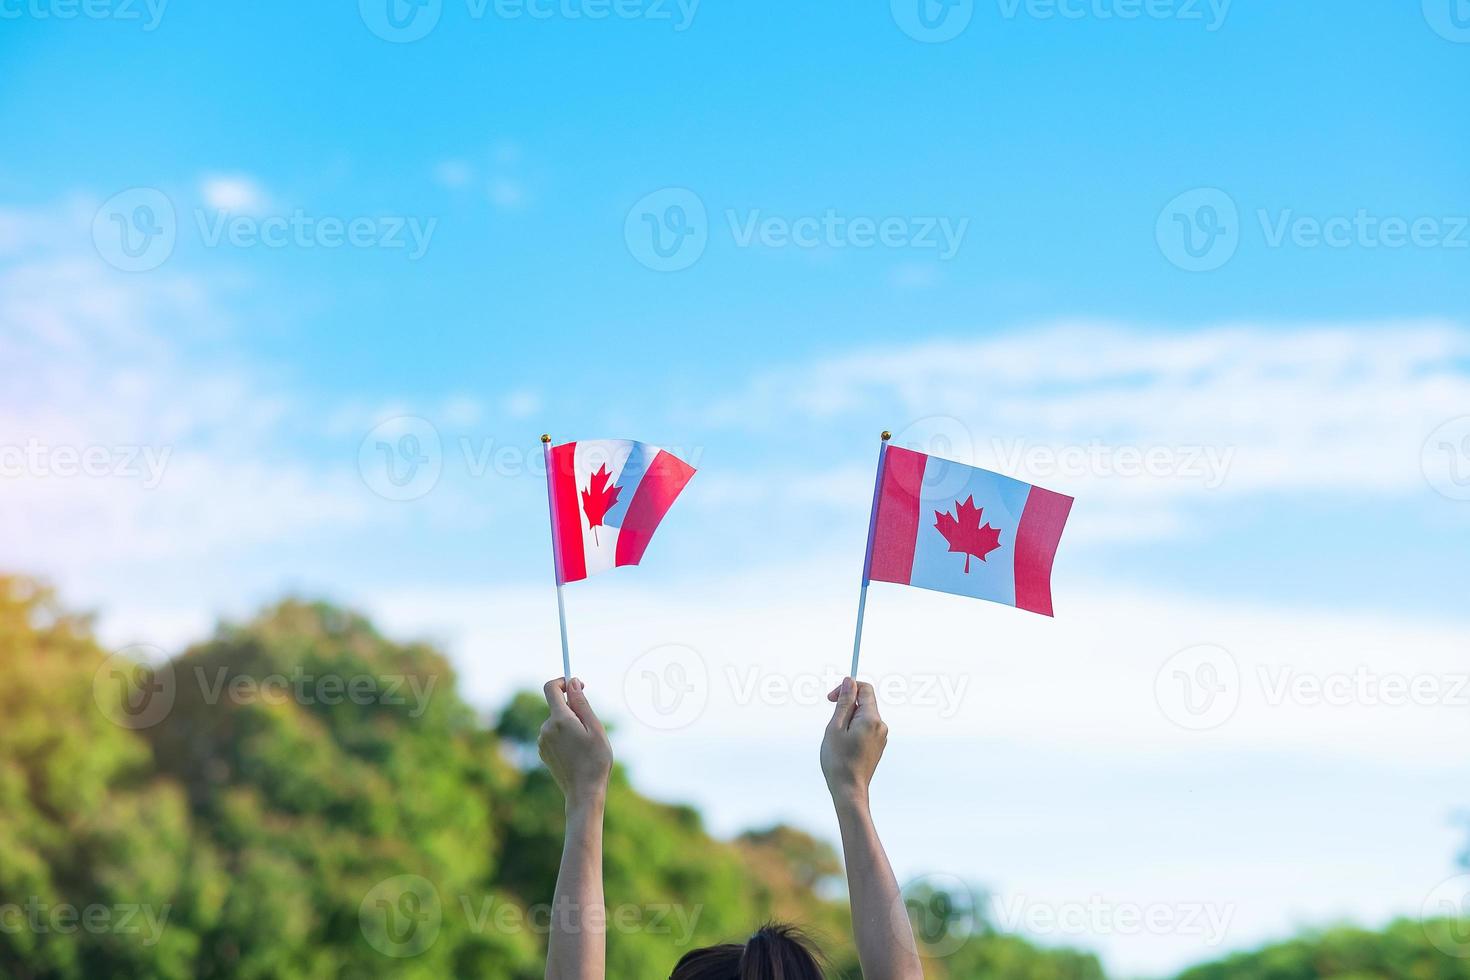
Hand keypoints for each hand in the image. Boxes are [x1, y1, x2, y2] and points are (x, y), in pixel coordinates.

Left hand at [539, 677, 612, 807]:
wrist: (584, 792)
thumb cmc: (595, 760)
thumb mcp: (595, 728)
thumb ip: (581, 704)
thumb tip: (572, 683)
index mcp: (560, 720)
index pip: (551, 688)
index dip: (563, 682)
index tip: (577, 685)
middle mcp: (546, 728)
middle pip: (557, 706)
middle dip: (573, 710)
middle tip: (590, 728)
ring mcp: (542, 741)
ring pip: (557, 722)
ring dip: (570, 725)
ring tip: (584, 745)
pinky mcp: (543, 752)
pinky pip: (553, 735)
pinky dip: (564, 737)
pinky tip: (576, 754)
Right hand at [821, 677, 887, 806]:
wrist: (849, 790)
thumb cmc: (839, 760)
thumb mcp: (835, 727)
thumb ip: (844, 702)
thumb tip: (849, 681)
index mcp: (871, 719)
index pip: (865, 689)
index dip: (847, 688)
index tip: (831, 698)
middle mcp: (881, 726)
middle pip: (864, 703)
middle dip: (846, 706)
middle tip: (831, 724)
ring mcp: (881, 737)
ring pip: (863, 717)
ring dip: (848, 720)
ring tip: (837, 739)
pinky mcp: (878, 746)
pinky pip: (865, 729)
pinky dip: (853, 730)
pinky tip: (844, 746)